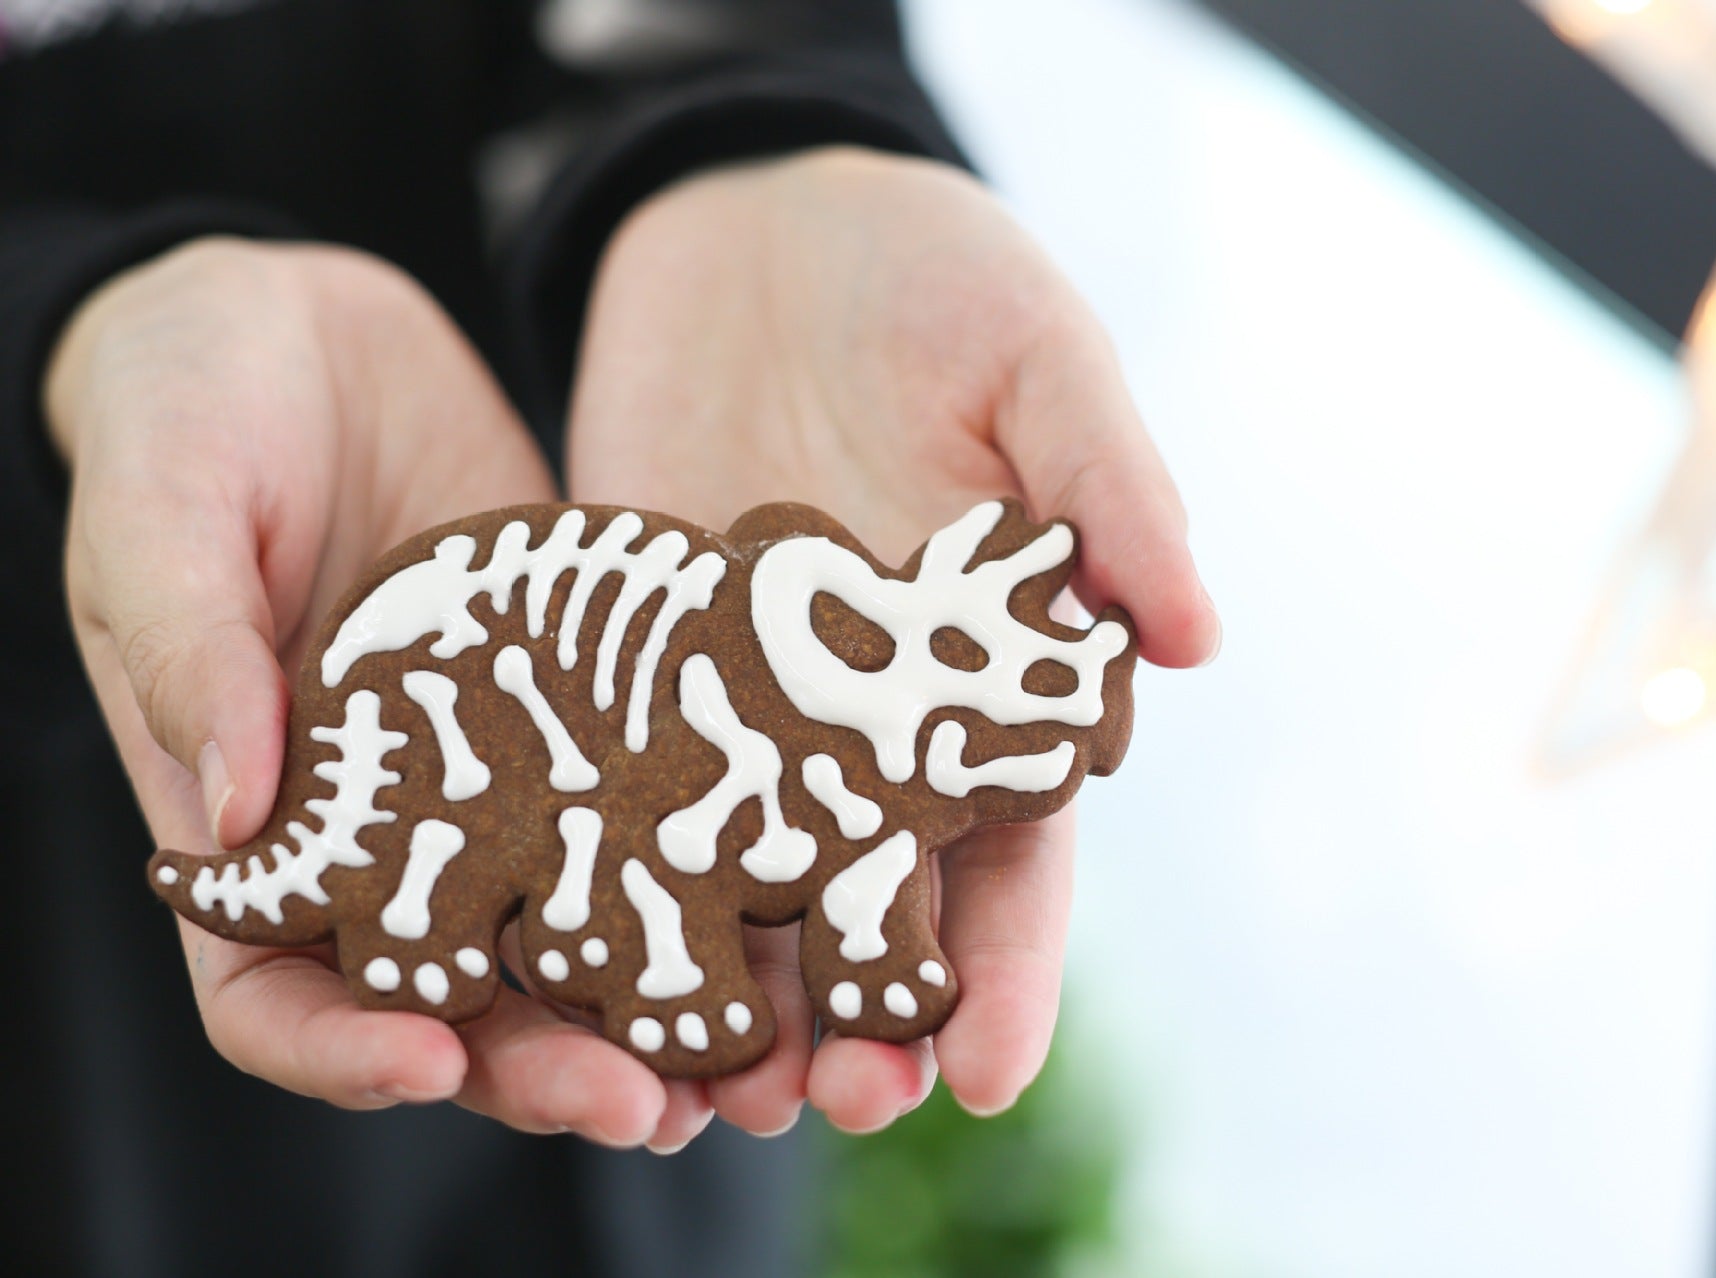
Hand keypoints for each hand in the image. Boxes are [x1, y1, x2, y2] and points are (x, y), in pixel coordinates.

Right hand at [48, 239, 670, 1146]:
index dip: (339, 1048)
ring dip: (654, 1014)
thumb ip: (185, 648)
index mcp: (250, 823)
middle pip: (455, 1002)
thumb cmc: (191, 410)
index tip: (431, 1063)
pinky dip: (718, 876)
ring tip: (750, 1064)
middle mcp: (382, 831)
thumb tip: (232, 814)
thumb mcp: (162, 509)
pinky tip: (804, 909)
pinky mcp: (592, 713)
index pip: (269, 994)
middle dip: (543, 1065)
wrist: (307, 326)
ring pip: (575, 938)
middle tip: (647, 1105)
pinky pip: (657, 811)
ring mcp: (494, 780)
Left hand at [567, 147, 1219, 1145]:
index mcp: (993, 669)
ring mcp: (744, 697)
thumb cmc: (937, 280)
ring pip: (746, 878)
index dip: (1009, 962)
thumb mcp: (1038, 357)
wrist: (762, 222)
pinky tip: (579, 970)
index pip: (1017, 848)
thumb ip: (1109, 490)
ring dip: (735, 988)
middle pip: (879, 898)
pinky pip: (619, 786)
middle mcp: (871, 712)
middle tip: (840, 1104)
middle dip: (867, 1011)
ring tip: (711, 1091)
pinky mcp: (634, 657)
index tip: (983, 1067)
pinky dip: (611, 880)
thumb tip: (1194, 639)